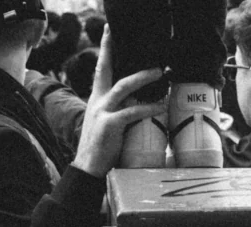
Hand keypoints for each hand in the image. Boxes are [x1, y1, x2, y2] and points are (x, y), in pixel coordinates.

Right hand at [72, 24, 165, 177]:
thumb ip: (120, 111)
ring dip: (142, 78)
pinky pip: (132, 112)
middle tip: (132, 42)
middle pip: (106, 70)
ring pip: (122, 87)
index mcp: (96, 100)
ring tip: (159, 72)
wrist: (88, 167)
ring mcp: (102, 112)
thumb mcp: (108, 123)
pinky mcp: (109, 125)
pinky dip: (149, 108)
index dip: (105, 52)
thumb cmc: (103, 147)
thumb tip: (138, 103)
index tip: (110, 34)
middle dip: (115, 52)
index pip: (100, 70)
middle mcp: (97, 101)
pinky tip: (162, 106)